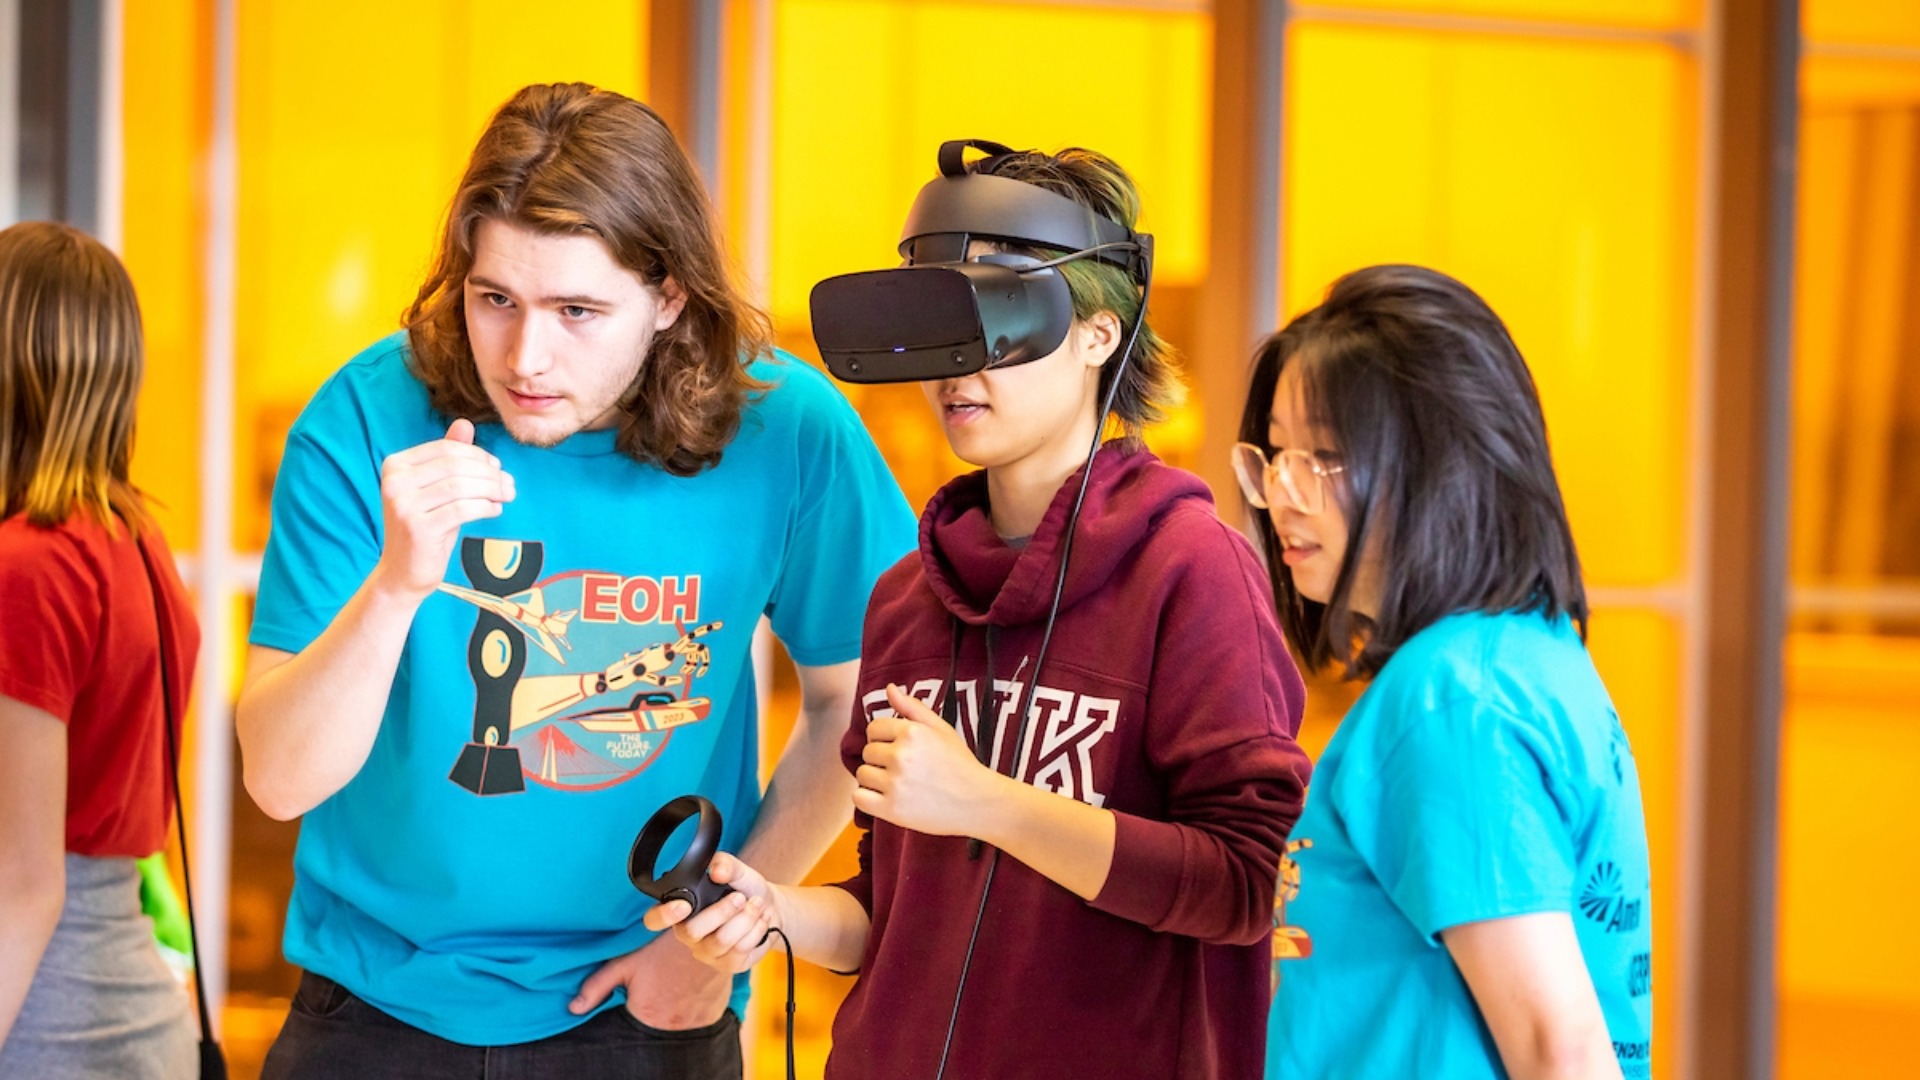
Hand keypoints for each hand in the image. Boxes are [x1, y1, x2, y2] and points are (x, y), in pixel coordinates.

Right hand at [372, 419, 514, 599]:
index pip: (446, 449)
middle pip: (455, 466)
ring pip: (461, 486)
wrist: (403, 571)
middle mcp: (394, 482)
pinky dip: (485, 507)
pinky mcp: (418, 528)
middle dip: (489, 473)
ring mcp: (404, 506)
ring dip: (492, 489)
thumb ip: (447, 457)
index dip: (477, 455)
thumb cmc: (425, 526)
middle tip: (510, 484)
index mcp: (395, 466)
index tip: (497, 467)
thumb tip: (465, 424)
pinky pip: (463, 509)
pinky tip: (495, 510)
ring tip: (508, 495)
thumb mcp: (435, 488)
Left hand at [569, 927, 730, 1029]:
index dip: (636, 1006)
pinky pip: (701, 1019)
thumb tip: (574, 1008)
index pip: (634, 1022)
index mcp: (647, 1015)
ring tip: (676, 985)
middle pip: (658, 1025)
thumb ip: (597, 986)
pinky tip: (692, 988)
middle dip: (657, 1009)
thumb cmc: (665, 945)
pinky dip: (696, 1008)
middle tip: (661, 984)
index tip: (644, 990)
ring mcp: (696, 1021)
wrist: (709, 931)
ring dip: (677, 1009)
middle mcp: (672, 1024)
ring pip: (681, 1022)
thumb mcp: (626, 962)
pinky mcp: (714, 1013)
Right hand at [644, 852, 778, 973]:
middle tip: (741, 897)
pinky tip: (761, 920)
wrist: (770, 907)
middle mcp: (688, 934)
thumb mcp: (738, 871)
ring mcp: (707, 952)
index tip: (683, 905)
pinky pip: (739, 951)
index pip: (654, 920)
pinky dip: (756, 930)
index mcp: (680, 909)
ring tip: (756, 905)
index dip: (663, 915)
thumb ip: (725, 864)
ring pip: (720, 941)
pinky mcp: (727, 965)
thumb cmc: (745, 889)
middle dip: (722, 910)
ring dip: (745, 919)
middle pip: (692, 931)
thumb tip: (716, 870)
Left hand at [851, 684, 1005, 837]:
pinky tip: (887, 797)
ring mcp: (895, 784)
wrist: (977, 802)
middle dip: (881, 759)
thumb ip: (912, 707)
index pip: (873, 729)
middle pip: (867, 752)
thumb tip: (889, 688)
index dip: (884, 738)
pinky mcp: (891, 809)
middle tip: (904, 769)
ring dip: (875, 779)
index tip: (900, 749)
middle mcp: (900, 756)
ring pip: (862, 775)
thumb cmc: (960, 764)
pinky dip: (868, 799)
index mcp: (911, 732)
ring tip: (899, 783)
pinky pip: (859, 798)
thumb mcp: (941, 728)